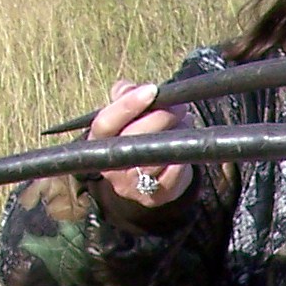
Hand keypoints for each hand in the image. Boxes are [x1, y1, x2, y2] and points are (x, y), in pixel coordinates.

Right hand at [90, 80, 193, 208]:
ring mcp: (131, 185)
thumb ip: (124, 95)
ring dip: (176, 135)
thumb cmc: (134, 136)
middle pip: (134, 138)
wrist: (142, 178)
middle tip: (179, 107)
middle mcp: (110, 166)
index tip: (153, 90)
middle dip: (161, 117)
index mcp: (97, 142)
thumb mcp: (124, 115)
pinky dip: (183, 156)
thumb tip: (129, 88)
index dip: (128, 105)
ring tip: (185, 122)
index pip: (106, 122)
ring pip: (156, 156)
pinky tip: (188, 144)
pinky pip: (172, 175)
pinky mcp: (154, 197)